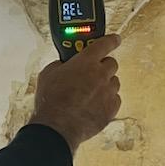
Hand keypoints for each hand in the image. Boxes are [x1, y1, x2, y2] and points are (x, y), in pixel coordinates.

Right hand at [30, 35, 121, 153]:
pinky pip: (115, 99)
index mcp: (85, 62)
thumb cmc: (51, 101)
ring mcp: (108, 92)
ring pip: (115, 82)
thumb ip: (61, 64)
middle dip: (103, 66)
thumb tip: (64, 65)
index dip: (111, 40)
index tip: (115, 39)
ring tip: (91, 91)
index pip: (104, 44)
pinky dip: (108, 100)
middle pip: (112, 63)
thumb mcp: (48, 74)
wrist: (57, 126)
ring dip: (106, 83)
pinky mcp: (111, 109)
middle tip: (93, 71)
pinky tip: (95, 104)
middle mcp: (100, 74)